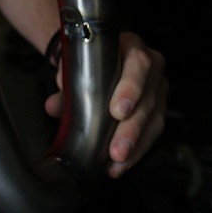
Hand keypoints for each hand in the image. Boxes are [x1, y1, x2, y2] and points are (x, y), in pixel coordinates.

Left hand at [45, 31, 166, 177]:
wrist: (96, 56)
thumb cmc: (89, 58)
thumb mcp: (77, 64)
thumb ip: (66, 84)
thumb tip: (53, 107)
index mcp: (132, 47)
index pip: (138, 65)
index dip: (130, 89)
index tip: (117, 112)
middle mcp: (151, 67)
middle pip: (148, 99)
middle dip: (131, 129)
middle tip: (116, 150)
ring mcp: (157, 89)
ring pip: (154, 119)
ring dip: (135, 145)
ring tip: (117, 163)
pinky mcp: (158, 109)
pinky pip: (152, 132)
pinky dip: (136, 151)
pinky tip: (121, 165)